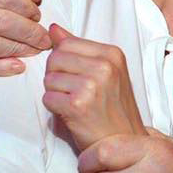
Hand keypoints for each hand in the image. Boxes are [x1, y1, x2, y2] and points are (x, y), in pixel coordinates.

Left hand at [43, 25, 146, 150]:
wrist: (124, 144)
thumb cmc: (113, 109)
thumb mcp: (105, 73)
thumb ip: (79, 49)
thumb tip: (53, 29)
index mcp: (113, 54)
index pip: (67, 43)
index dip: (64, 62)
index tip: (78, 77)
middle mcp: (104, 66)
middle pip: (55, 59)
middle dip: (57, 76)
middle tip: (75, 93)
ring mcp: (91, 85)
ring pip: (49, 79)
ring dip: (55, 93)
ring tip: (75, 104)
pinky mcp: (77, 105)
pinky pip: (47, 98)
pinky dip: (54, 108)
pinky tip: (71, 114)